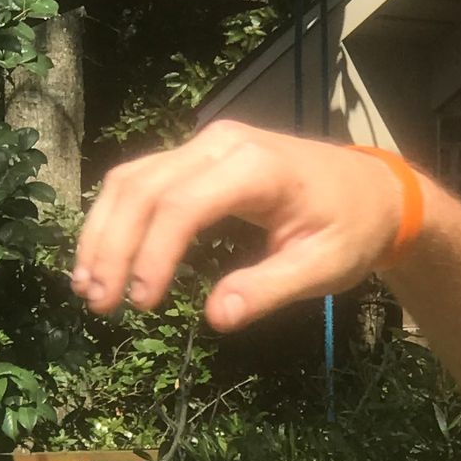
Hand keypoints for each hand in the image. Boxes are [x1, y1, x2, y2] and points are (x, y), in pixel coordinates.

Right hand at [71, 122, 408, 330]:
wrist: (373, 190)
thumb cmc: (352, 229)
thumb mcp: (324, 268)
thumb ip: (270, 289)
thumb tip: (217, 317)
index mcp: (257, 168)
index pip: (183, 205)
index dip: (153, 255)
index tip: (141, 303)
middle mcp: (222, 143)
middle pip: (143, 188)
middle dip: (112, 246)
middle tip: (98, 303)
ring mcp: (206, 144)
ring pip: (132, 179)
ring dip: (102, 231)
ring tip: (87, 287)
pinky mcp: (197, 155)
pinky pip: (142, 179)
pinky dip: (116, 218)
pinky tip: (103, 258)